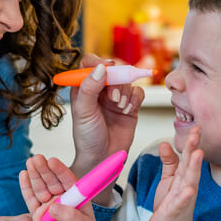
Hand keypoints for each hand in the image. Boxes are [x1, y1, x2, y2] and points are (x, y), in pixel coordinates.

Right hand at [19, 158, 100, 220]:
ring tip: (30, 162)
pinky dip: (26, 188)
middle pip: (52, 181)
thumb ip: (70, 216)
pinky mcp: (38, 216)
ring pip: (41, 188)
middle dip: (45, 169)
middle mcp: (63, 200)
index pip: (69, 181)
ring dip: (35, 175)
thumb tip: (52, 206)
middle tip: (37, 158)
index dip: (61, 171)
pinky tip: (23, 175)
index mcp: (77, 198)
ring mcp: (49, 207)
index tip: (53, 161)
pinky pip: (31, 200)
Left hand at [68, 55, 144, 177]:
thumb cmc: (87, 137)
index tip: (107, 68)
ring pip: (126, 80)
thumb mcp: (83, 112)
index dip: (98, 62)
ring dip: (124, 92)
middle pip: (112, 69)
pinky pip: (138, 92)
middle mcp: (100, 90)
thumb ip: (89, 88)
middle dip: (115, 80)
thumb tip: (100, 68)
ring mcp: (116, 97)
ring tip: (118, 107)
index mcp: (83, 88)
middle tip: (112, 96)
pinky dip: (135, 99)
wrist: (102, 158)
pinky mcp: (130, 106)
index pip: (89, 63)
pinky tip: (127, 110)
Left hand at [147, 127, 203, 220]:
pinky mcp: (175, 212)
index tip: (196, 126)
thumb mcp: (168, 181)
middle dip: (194, 148)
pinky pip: (181, 203)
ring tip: (198, 153)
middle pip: (191, 165)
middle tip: (197, 132)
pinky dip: (185, 196)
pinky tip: (189, 189)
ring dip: (195, 167)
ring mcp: (183, 199)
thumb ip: (169, 163)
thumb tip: (166, 143)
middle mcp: (187, 186)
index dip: (191, 142)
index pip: (188, 157)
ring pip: (190, 181)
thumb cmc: (170, 206)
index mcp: (184, 178)